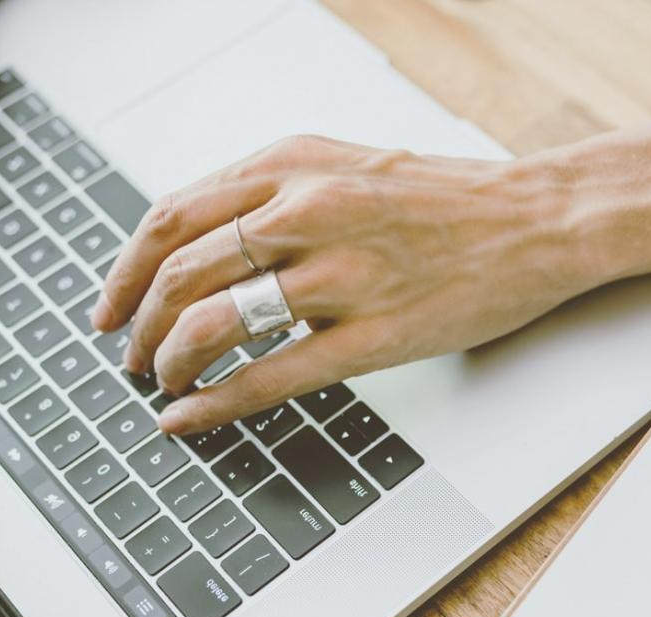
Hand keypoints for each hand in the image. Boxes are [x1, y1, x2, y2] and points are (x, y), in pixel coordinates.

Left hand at [92, 135, 603, 435]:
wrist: (540, 220)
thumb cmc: (452, 199)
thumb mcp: (350, 167)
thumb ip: (279, 196)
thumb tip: (212, 249)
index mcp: (294, 165)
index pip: (173, 216)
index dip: (125, 268)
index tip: (110, 304)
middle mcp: (308, 211)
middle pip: (179, 270)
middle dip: (137, 322)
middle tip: (129, 354)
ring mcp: (342, 274)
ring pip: (213, 322)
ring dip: (168, 360)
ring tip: (162, 382)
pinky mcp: (376, 334)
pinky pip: (270, 375)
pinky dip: (214, 401)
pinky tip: (188, 417)